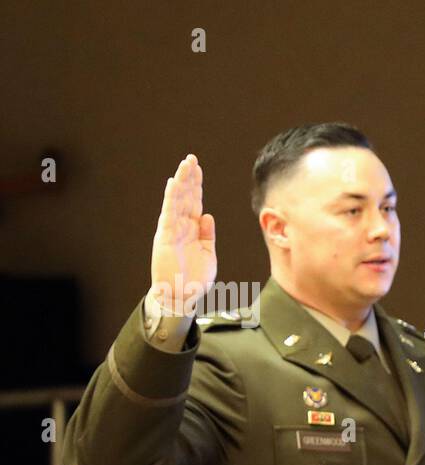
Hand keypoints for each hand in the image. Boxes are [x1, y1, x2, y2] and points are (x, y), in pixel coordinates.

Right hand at [150, 154, 216, 314]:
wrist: (182, 296)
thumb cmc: (195, 278)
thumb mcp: (208, 253)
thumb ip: (208, 235)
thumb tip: (208, 215)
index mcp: (193, 229)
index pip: (194, 202)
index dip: (196, 186)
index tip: (198, 169)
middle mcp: (181, 226)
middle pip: (185, 197)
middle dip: (188, 178)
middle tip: (191, 159)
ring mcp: (173, 230)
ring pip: (176, 201)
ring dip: (180, 183)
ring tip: (184, 165)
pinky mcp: (165, 237)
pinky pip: (168, 214)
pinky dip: (171, 199)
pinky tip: (173, 184)